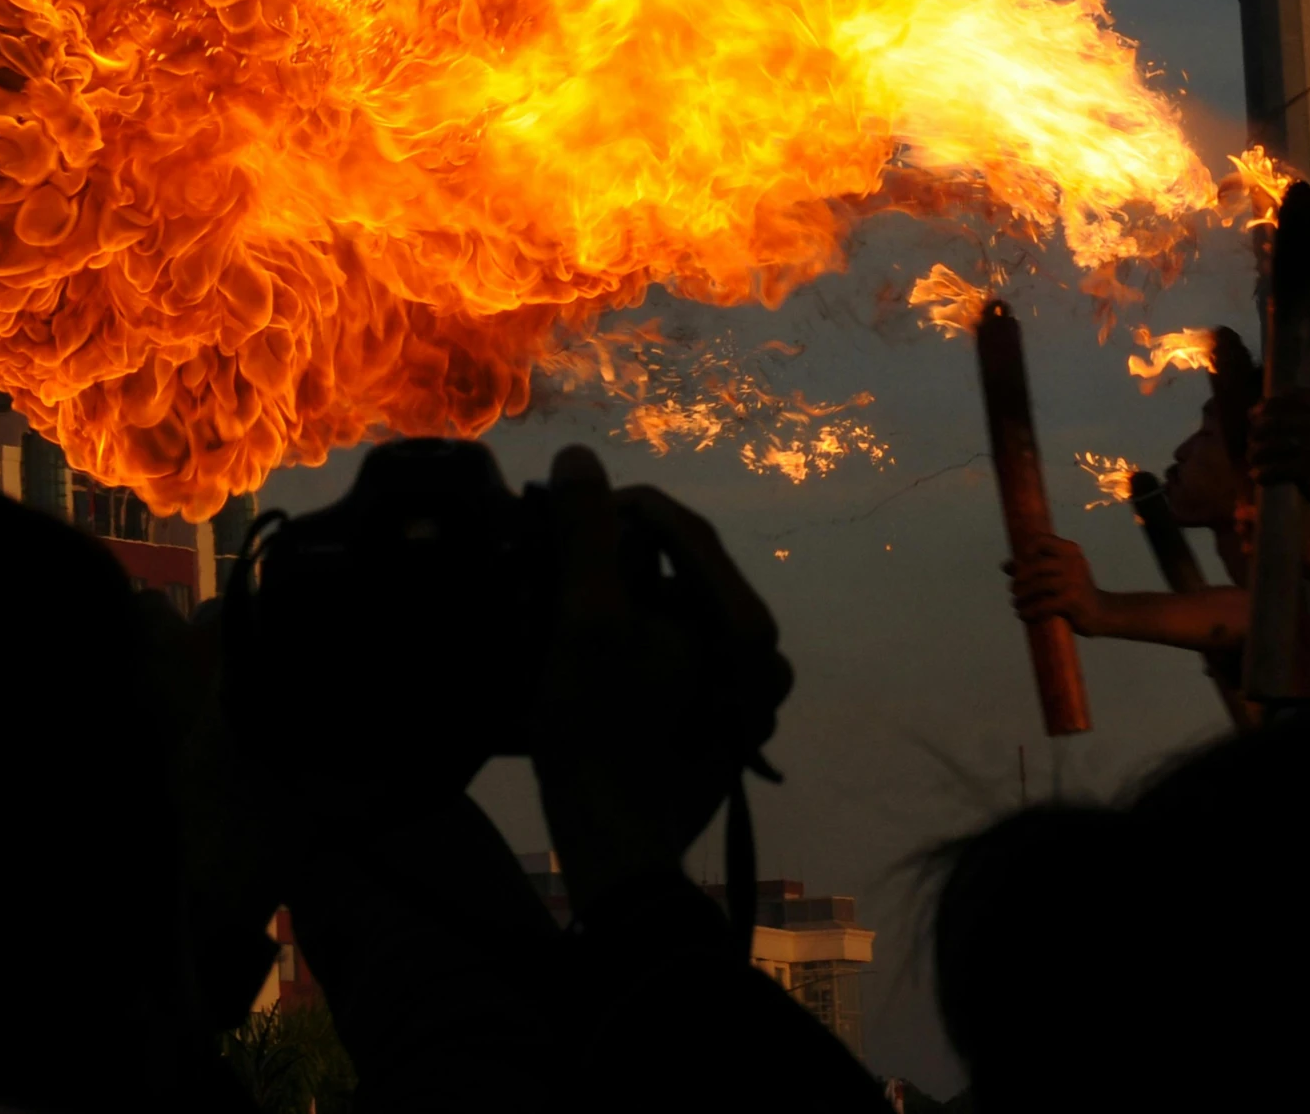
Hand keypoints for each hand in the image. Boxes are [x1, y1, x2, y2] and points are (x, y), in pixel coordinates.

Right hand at [532, 446, 790, 913]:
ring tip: (557, 598)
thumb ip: (586, 534)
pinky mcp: (720, 724)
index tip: (555, 504)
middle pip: (680, 571)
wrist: (615, 852)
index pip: (682, 529)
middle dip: (612, 555)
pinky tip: (585, 649)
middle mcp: (761, 657)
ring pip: (675, 613)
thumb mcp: (584, 622)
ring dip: (617, 596)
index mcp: (745, 626)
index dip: (614, 506)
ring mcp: (744, 696)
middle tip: (548, 554)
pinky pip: (676, 656)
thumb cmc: (598, 735)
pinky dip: (632, 640)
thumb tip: (579, 458)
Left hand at [1007, 533, 1107, 636]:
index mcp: (1070, 550)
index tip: (1020, 565)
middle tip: (1014, 590)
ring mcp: (1073, 581)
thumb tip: (1005, 565)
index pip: (1041, 540)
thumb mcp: (1057, 575)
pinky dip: (1029, 611)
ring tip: (1017, 604)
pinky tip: (1023, 615)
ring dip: (1021, 596)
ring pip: (1036, 585)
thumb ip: (1033, 568)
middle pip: (1035, 566)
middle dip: (1019, 579)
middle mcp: (1073, 562)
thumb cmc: (1074, 591)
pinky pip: (1042, 604)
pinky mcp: (1072, 600)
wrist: (1102, 613)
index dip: (1026, 551)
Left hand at [1248, 388, 1309, 513]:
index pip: (1290, 396)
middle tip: (1251, 442)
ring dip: (1256, 453)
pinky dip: (1263, 474)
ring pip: (1272, 445)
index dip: (1266, 405)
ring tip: (1253, 460)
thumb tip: (1254, 408)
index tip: (1253, 416)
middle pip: (1275, 420)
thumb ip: (1294, 415)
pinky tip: (1258, 477)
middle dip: (1256, 431)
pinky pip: (1276, 468)